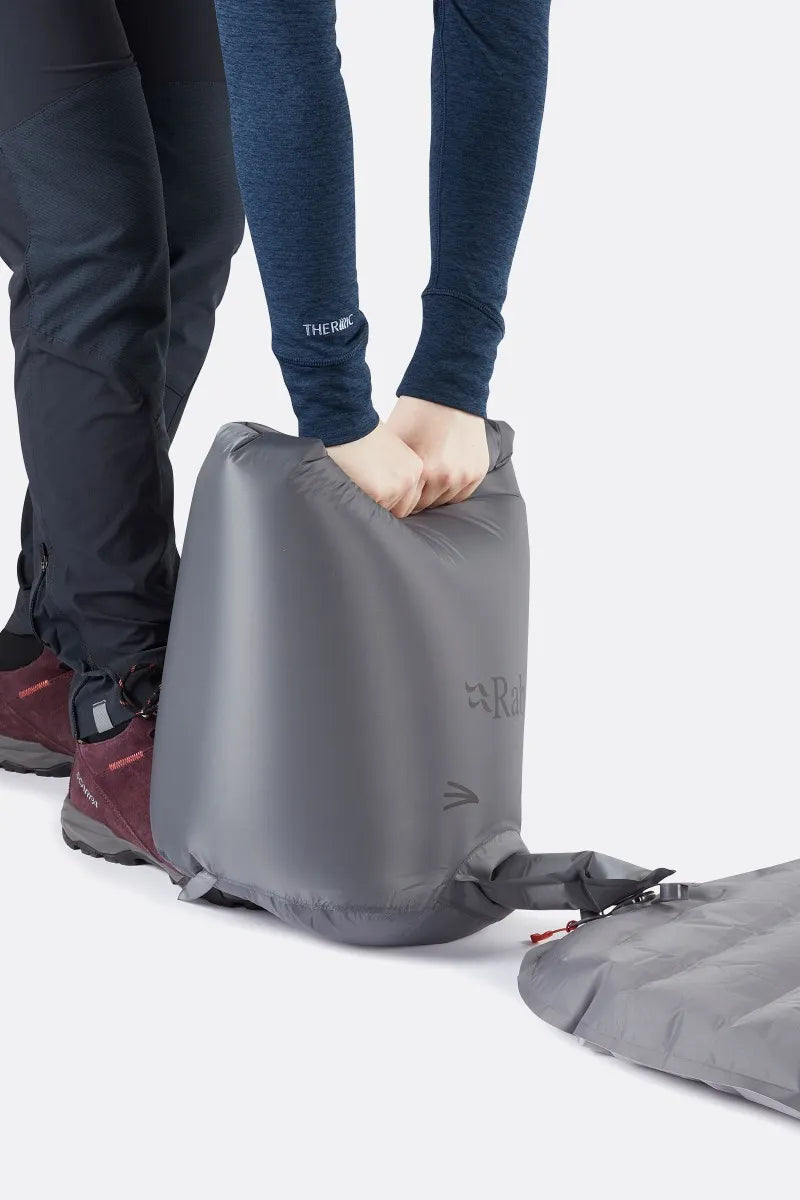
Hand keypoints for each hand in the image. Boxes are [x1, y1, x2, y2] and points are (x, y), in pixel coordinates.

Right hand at [328, 422, 423, 517]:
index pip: (409, 500)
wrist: (345, 419)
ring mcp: (396, 487)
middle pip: (400, 510)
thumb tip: (388, 492)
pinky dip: (360, 506)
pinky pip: (369, 512)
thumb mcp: (389, 451)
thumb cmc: (360, 432)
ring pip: (385, 513)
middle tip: (366, 493)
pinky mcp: (379, 493)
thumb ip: (394, 472)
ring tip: (357, 488)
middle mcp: (410, 479)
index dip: (392, 500)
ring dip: (372, 506)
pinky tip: (351, 489)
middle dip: (384, 506)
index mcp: (416, 468)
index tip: (377, 494)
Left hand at [387, 396, 489, 512]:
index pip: (407, 504)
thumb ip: (388, 468)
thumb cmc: (417, 412)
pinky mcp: (478, 470)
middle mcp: (447, 477)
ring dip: (434, 495)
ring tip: (424, 483)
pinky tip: (440, 479)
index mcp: (424, 471)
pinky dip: (452, 489)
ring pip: (444, 501)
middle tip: (407, 491)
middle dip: (415, 499)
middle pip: (425, 505)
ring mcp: (465, 475)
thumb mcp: (394, 440)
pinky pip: (462, 494)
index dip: (399, 500)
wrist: (449, 390)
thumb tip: (378, 488)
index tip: (393, 497)